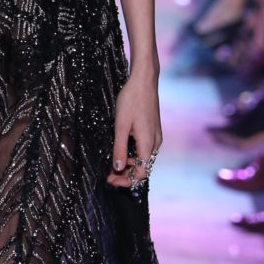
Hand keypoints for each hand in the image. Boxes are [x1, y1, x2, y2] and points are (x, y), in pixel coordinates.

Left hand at [107, 64, 161, 191]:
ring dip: (129, 166)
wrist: (144, 81)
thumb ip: (119, 148)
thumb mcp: (120, 126)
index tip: (111, 181)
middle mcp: (155, 143)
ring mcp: (155, 137)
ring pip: (144, 160)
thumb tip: (117, 167)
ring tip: (113, 165)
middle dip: (126, 175)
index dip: (126, 181)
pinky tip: (122, 152)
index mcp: (148, 144)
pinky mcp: (153, 131)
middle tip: (108, 176)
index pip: (141, 173)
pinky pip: (144, 150)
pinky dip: (134, 156)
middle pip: (143, 168)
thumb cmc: (131, 100)